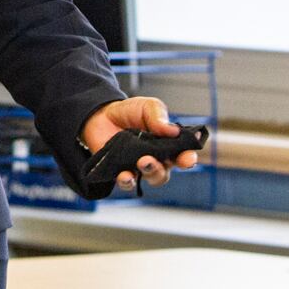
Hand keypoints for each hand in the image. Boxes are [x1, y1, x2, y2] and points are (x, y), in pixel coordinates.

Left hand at [79, 97, 198, 191]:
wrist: (101, 115)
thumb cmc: (129, 112)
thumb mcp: (147, 106)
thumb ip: (159, 115)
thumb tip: (173, 130)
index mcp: (167, 144)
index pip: (182, 156)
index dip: (187, 159)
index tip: (187, 159)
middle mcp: (156, 158)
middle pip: (166, 172)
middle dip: (162, 168)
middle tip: (152, 158)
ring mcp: (138, 167)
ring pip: (150, 178)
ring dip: (149, 173)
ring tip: (142, 162)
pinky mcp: (121, 171)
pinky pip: (128, 183)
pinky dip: (128, 181)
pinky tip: (125, 175)